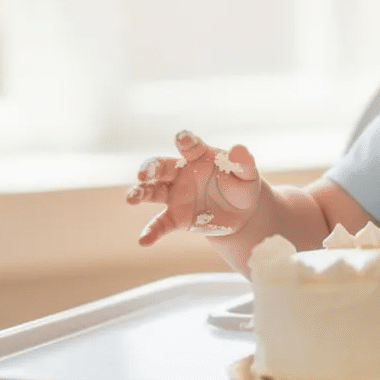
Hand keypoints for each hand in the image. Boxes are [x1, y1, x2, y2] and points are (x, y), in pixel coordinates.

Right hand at [125, 130, 260, 245]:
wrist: (242, 213)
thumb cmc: (242, 186)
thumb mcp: (247, 174)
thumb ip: (243, 162)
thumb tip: (240, 149)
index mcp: (199, 157)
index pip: (190, 146)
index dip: (186, 141)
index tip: (182, 139)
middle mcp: (181, 173)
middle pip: (162, 167)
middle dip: (150, 168)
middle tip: (144, 173)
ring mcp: (176, 195)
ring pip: (152, 192)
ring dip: (140, 193)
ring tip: (131, 198)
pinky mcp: (177, 217)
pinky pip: (161, 224)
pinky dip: (151, 232)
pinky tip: (144, 240)